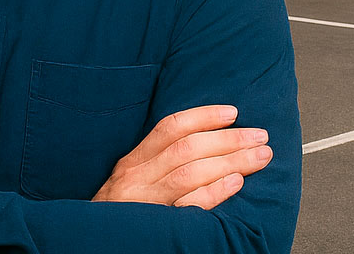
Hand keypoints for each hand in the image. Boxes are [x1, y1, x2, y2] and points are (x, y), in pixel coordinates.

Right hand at [94, 105, 272, 209]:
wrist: (93, 241)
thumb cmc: (118, 214)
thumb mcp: (130, 182)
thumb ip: (155, 164)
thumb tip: (201, 145)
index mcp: (133, 162)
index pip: (170, 128)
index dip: (203, 116)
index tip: (232, 112)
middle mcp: (137, 176)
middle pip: (186, 148)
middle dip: (228, 139)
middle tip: (259, 136)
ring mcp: (145, 200)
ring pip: (190, 171)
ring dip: (231, 161)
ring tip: (259, 157)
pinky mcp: (155, 224)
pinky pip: (188, 204)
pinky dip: (214, 191)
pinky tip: (236, 183)